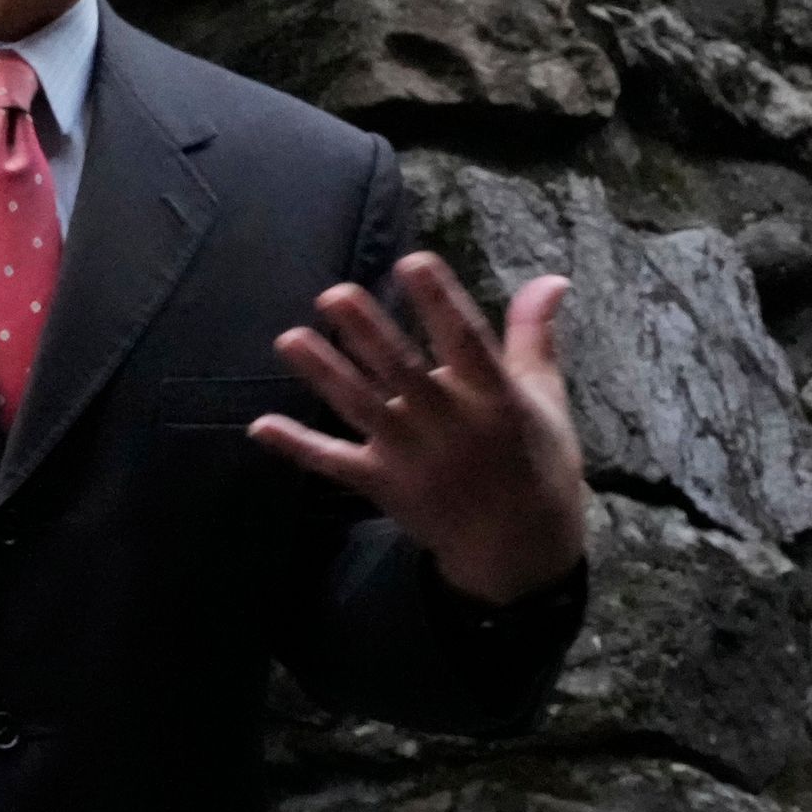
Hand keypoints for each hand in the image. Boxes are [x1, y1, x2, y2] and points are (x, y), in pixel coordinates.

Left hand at [250, 252, 589, 604]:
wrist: (521, 550)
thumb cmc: (537, 461)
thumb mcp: (545, 398)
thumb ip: (533, 336)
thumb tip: (550, 278)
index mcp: (494, 398)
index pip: (466, 341)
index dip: (440, 302)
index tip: (414, 261)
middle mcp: (448, 424)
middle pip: (402, 371)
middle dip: (368, 333)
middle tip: (333, 293)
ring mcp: (411, 456)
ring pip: (361, 408)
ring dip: (324, 374)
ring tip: (288, 339)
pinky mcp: (382, 484)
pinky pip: (334, 462)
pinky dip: (298, 446)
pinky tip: (260, 425)